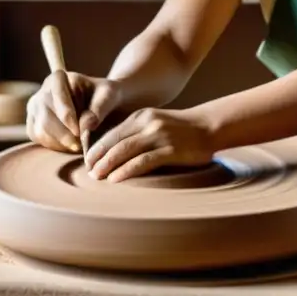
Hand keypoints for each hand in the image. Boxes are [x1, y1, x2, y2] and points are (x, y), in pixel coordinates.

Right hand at [26, 71, 122, 153]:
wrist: (104, 106)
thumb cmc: (107, 97)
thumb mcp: (110, 96)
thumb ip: (99, 108)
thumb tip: (86, 126)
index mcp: (59, 78)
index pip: (56, 93)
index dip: (65, 113)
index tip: (79, 131)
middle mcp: (42, 91)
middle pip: (46, 116)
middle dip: (65, 135)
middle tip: (82, 146)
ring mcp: (35, 109)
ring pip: (41, 130)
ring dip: (62, 143)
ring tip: (81, 146)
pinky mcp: (33, 126)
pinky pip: (40, 139)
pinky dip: (56, 147)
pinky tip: (72, 146)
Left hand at [85, 107, 214, 182]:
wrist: (209, 127)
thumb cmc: (181, 130)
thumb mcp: (156, 124)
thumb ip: (137, 133)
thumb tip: (114, 154)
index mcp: (141, 116)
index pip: (112, 133)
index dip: (97, 148)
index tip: (87, 162)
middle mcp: (147, 123)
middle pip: (115, 141)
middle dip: (98, 158)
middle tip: (88, 172)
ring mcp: (159, 135)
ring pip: (125, 150)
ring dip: (108, 164)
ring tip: (96, 177)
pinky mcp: (170, 150)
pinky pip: (143, 161)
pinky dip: (126, 170)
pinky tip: (116, 179)